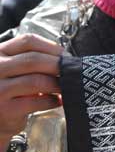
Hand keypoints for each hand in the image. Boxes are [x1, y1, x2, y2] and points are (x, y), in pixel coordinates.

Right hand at [0, 34, 63, 151]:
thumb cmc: (7, 90)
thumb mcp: (12, 69)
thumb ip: (29, 60)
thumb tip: (63, 59)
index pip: (28, 41)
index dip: (51, 47)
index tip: (64, 54)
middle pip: (33, 60)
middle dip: (57, 65)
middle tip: (71, 71)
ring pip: (36, 81)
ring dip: (56, 84)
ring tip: (65, 87)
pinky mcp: (5, 110)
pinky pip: (36, 102)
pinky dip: (51, 101)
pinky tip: (56, 101)